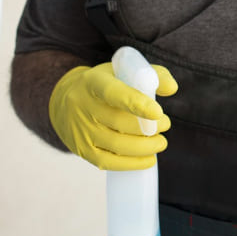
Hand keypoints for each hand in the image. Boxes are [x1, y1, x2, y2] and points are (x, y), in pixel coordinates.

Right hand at [48, 61, 177, 170]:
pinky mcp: (82, 150)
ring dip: (145, 147)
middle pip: (119, 123)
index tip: (157, 112)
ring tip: (161, 142)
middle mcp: (82, 107)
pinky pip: (109, 162)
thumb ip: (151, 75)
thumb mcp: (122, 72)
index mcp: (93, 83)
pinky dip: (133, 163)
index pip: (113, 93)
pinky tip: (149, 159)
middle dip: (149, 128)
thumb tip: (172, 89)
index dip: (136, 103)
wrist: (65, 103)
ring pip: (117, 144)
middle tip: (165, 124)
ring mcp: (81, 131)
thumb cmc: (104, 86)